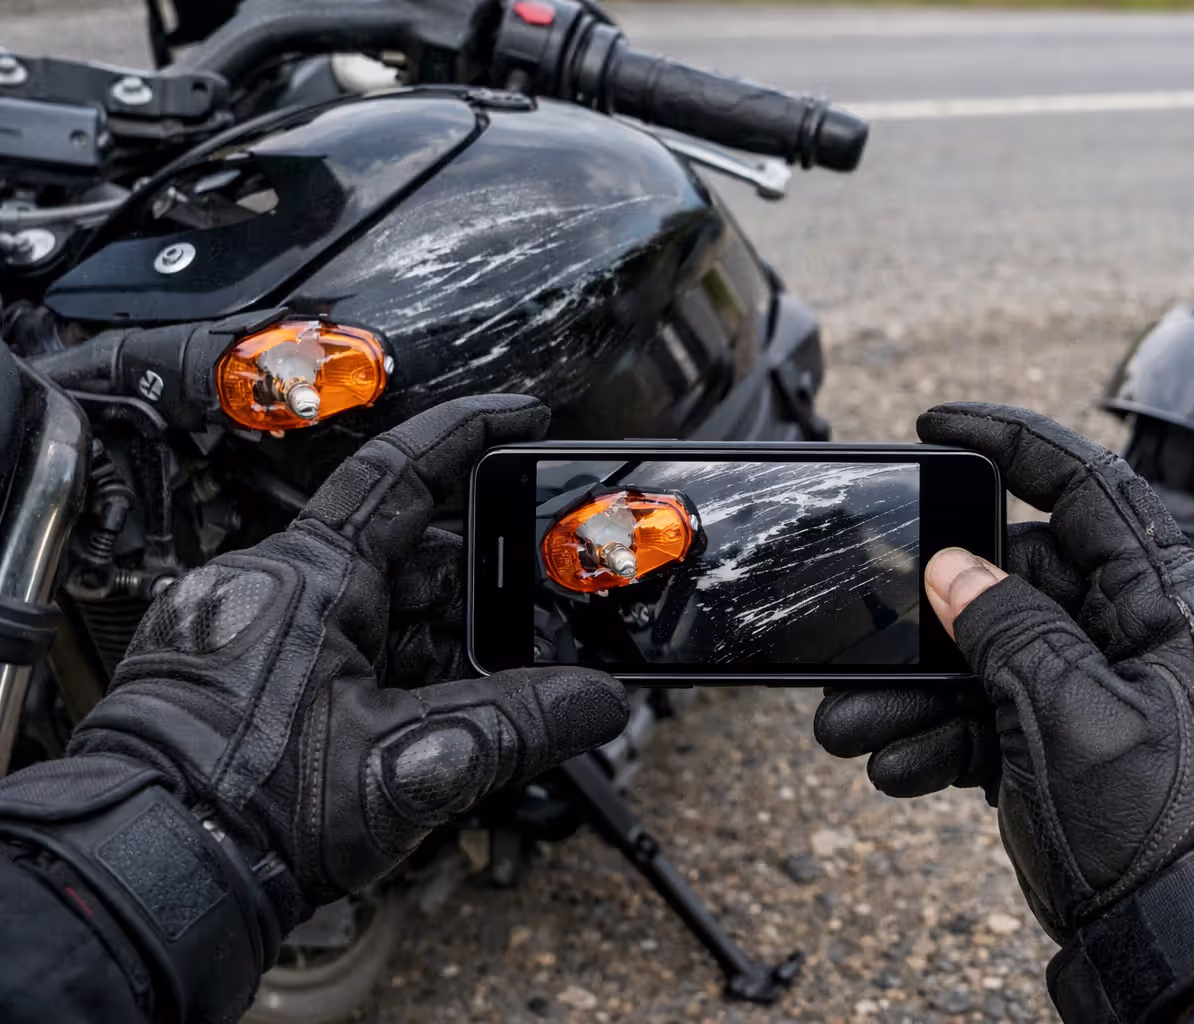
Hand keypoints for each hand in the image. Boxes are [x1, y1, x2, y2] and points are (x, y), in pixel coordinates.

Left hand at [68, 396, 629, 908]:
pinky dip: (397, 673)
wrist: (154, 884)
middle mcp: (280, 593)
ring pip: (378, 613)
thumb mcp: (412, 761)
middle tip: (538, 601)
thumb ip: (517, 724)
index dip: (469, 435)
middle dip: (475, 582)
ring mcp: (262, 638)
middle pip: (404, 557)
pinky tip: (436, 714)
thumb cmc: (249, 810)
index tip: (522, 417)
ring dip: (440, 642)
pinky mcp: (250, 686)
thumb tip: (597, 700)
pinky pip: (343, 654)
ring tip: (496, 681)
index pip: (399, 473)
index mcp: (310, 579)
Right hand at [817, 403, 1193, 1022]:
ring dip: (925, 689)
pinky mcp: (1087, 755)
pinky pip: (1007, 723)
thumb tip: (954, 570)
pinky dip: (951, 740)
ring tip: (854, 720)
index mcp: (1178, 608)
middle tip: (866, 624)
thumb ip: (1007, 630)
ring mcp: (1116, 701)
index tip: (942, 427)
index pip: (1093, 492)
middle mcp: (1150, 642)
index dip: (1014, 446)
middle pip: (1026, 585)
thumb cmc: (1172, 841)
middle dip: (935, 612)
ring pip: (1002, 661)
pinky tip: (899, 763)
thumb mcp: (1072, 718)